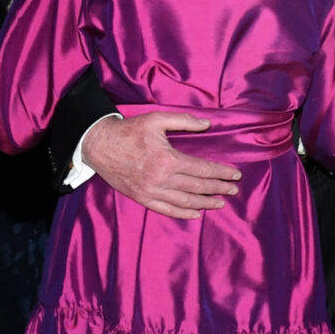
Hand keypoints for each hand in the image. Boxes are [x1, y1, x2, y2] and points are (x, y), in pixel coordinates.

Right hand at [82, 112, 240, 220]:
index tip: (235, 174)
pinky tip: (195, 214)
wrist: (99, 145)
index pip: (202, 170)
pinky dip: (182, 213)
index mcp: (168, 160)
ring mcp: (151, 191)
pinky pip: (166, 209)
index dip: (221, 173)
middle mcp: (161, 179)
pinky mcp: (141, 198)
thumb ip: (184, 121)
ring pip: (185, 201)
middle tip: (234, 189)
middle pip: (198, 187)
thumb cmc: (129, 131)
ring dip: (205, 203)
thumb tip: (207, 124)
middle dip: (219, 189)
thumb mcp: (156, 119)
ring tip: (220, 203)